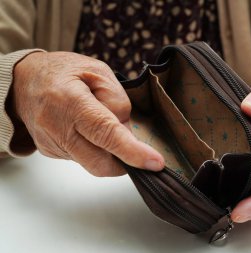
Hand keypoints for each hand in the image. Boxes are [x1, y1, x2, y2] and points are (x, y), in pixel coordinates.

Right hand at [11, 52, 163, 175]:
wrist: (24, 81)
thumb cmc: (64, 72)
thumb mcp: (98, 72)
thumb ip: (118, 101)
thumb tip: (128, 133)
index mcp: (71, 101)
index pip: (106, 133)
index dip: (133, 152)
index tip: (154, 163)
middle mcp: (57, 127)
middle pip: (100, 162)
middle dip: (124, 162)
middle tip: (133, 146)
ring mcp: (51, 143)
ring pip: (92, 163)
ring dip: (107, 151)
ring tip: (97, 122)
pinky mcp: (50, 152)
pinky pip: (81, 158)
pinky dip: (93, 148)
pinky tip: (85, 128)